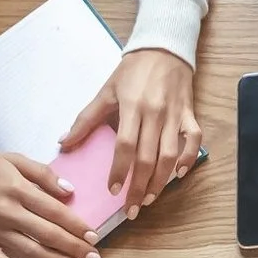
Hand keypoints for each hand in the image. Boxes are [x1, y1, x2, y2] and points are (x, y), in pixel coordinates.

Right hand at [0, 147, 99, 257]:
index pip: (54, 212)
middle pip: (46, 235)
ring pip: (29, 251)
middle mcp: (7, 213)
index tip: (93, 236)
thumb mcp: (13, 159)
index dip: (75, 226)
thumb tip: (69, 191)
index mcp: (16, 190)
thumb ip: (43, 174)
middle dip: (73, 249)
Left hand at [62, 48, 200, 214]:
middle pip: (148, 157)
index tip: (113, 190)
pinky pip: (193, 140)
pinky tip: (178, 175)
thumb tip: (65, 143)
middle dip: (139, 186)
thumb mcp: (105, 91)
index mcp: (132, 106)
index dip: (120, 170)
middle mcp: (155, 113)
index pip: (126, 145)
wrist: (163, 48)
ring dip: (160, 181)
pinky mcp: (189, 114)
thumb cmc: (132, 70)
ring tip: (149, 198)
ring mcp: (175, 114)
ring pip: (170, 155)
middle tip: (131, 209)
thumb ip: (86, 119)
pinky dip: (187, 159)